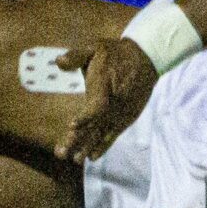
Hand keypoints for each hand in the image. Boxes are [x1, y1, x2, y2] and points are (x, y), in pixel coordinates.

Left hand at [55, 38, 158, 161]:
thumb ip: (76, 55)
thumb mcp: (96, 47)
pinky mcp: (127, 117)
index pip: (97, 105)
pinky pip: (113, 134)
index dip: (85, 116)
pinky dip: (103, 145)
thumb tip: (59, 62)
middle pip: (96, 124)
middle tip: (61, 153)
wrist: (146, 58)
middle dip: (78, 140)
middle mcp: (115, 102)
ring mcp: (121, 111)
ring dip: (88, 146)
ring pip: (103, 132)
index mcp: (105, 84)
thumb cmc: (115, 53)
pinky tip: (92, 157)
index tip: (71, 126)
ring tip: (76, 160)